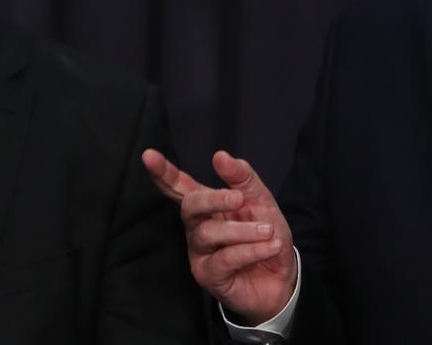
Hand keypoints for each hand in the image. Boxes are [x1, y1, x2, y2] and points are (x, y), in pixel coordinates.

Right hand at [142, 149, 297, 324]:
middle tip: (239, 198)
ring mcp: (200, 253)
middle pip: (189, 206)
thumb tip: (220, 156)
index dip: (164, 172)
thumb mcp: (261, 199)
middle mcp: (197, 228)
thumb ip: (242, 177)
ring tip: (268, 231)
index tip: (148, 155)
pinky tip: (271, 246)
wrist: (283, 275)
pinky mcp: (208, 276)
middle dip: (213, 199)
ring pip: (208, 233)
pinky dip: (251, 250)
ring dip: (243, 230)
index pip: (179, 186)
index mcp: (206, 206)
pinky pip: (225, 258)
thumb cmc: (266, 235)